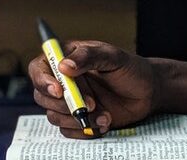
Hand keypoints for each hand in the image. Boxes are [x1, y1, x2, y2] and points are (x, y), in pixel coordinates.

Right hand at [29, 40, 156, 138]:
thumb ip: (89, 57)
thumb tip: (64, 66)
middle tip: (91, 103)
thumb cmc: (131, 69)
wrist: (147, 92)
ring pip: (54, 116)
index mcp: (67, 59)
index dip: (42, 80)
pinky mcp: (78, 119)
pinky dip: (85, 130)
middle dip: (65, 104)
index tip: (59, 90)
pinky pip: (68, 130)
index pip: (39, 68)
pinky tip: (105, 121)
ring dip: (78, 119)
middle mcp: (64, 81)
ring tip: (104, 113)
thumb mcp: (113, 56)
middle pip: (42, 96)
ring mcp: (70, 101)